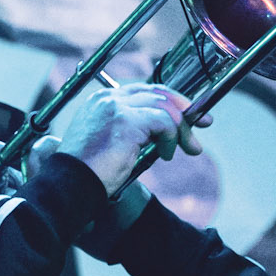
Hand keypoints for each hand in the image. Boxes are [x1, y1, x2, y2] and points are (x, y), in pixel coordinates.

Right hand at [52, 82, 211, 194]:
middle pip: (158, 92)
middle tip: (203, 125)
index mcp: (102, 100)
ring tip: (185, 149)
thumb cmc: (90, 172)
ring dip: (180, 129)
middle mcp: (108, 98)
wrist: (72, 184)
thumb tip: (163, 131)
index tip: (189, 115)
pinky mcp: (126, 121)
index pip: (144, 91)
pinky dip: (171, 137)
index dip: (171, 101)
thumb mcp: (113, 143)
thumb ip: (134, 130)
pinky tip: (165, 154)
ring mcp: (116, 107)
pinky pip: (163, 121)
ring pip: (164, 106)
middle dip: (184, 109)